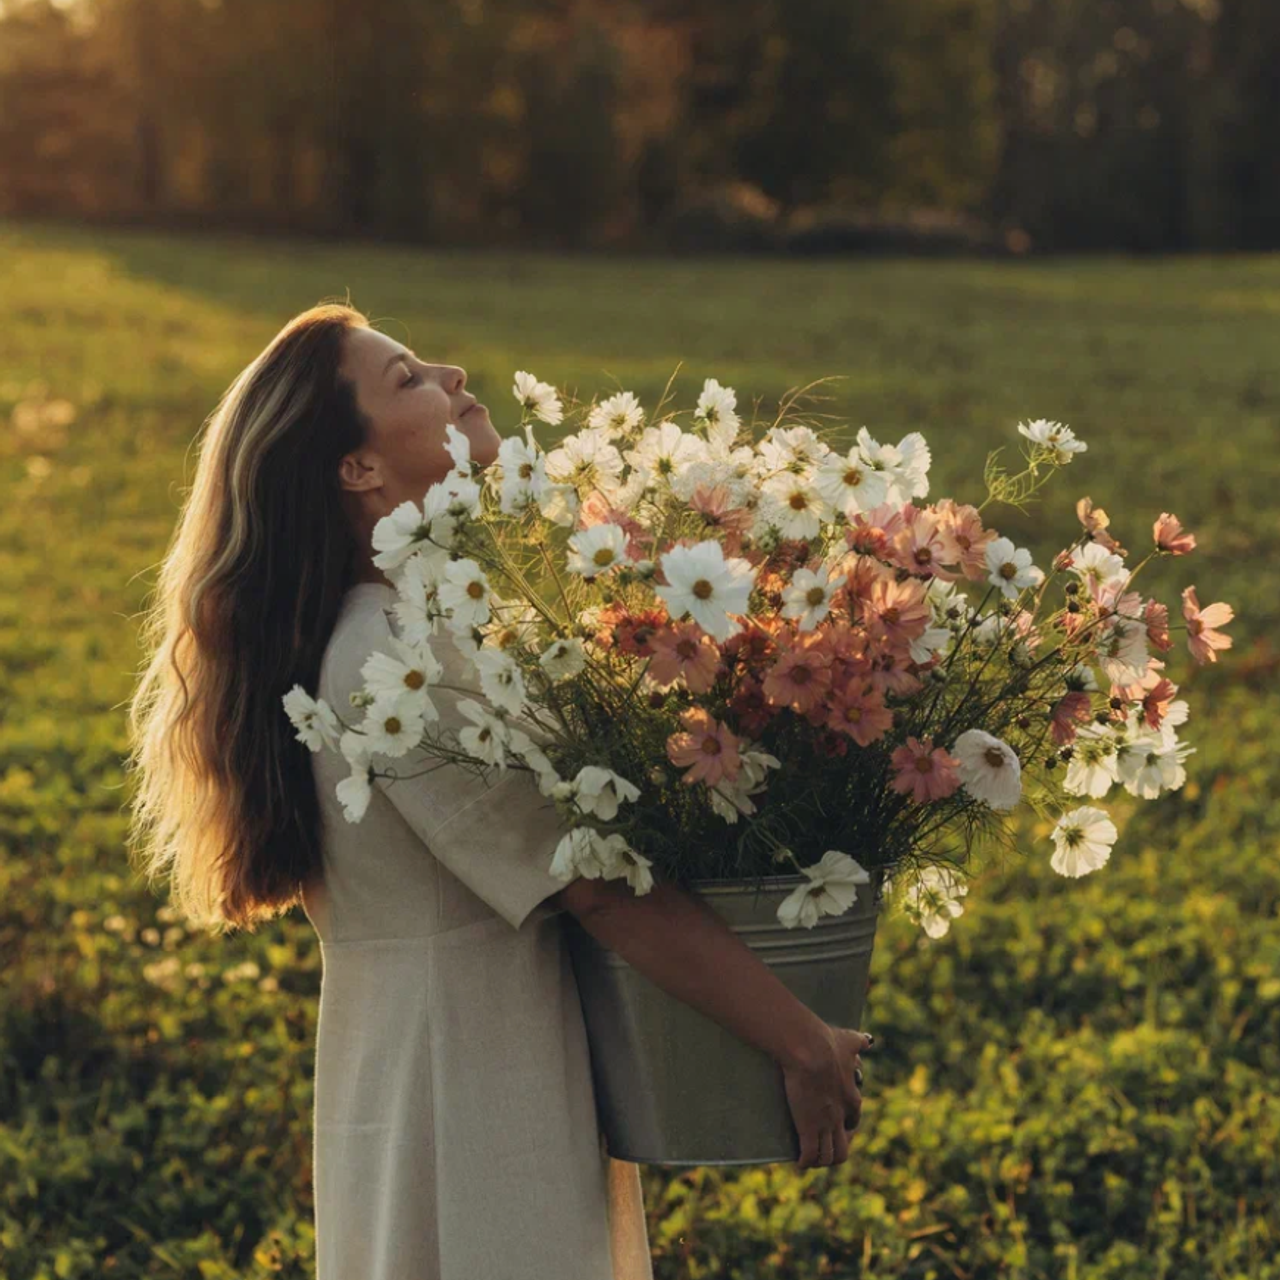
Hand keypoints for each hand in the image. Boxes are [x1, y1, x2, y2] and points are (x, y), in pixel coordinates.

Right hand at [782, 1024, 870, 1171]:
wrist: (810, 1049)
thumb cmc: (827, 1042)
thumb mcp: (849, 1041)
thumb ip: (859, 1043)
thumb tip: (868, 1039)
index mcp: (851, 1098)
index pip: (853, 1122)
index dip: (845, 1128)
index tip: (835, 1126)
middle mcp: (841, 1116)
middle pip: (843, 1148)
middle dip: (833, 1150)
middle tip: (821, 1146)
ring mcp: (825, 1124)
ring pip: (829, 1156)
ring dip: (820, 1161)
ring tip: (810, 1159)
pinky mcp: (808, 1127)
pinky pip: (809, 1155)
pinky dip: (805, 1162)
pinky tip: (799, 1162)